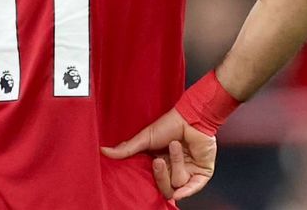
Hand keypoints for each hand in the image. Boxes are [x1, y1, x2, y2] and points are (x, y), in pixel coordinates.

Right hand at [101, 108, 215, 200]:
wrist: (191, 116)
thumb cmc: (170, 123)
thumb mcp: (145, 138)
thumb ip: (127, 149)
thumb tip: (104, 151)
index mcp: (161, 165)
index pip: (153, 181)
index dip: (150, 179)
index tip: (145, 171)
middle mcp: (174, 170)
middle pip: (164, 187)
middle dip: (160, 175)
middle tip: (158, 160)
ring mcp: (188, 172)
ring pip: (178, 183)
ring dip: (176, 164)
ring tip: (176, 146)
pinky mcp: (202, 173)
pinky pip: (194, 187)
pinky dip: (187, 190)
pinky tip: (181, 191)